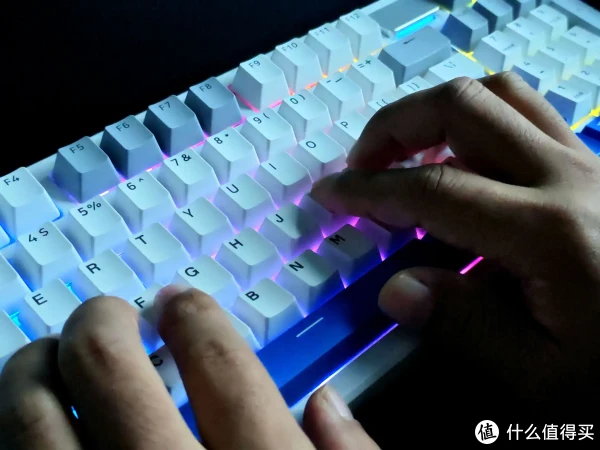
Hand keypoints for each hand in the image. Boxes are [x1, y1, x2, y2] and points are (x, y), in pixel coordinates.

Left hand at [0, 288, 379, 448]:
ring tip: (43, 361)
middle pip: (105, 367)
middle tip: (106, 315)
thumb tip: (326, 404)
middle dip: (100, 323)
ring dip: (30, 373)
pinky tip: (31, 427)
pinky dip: (15, 436)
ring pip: (31, 421)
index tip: (179, 304)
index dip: (192, 317)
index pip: (217, 358)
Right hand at [311, 73, 599, 410]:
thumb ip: (467, 327)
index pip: (433, 189)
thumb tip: (398, 291)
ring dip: (439, 113)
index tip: (332, 194)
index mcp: (551, 233)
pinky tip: (465, 164)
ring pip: (501, 95)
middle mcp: (570, 179)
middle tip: (364, 163)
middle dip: (395, 126)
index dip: (370, 188)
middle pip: (463, 107)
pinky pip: (530, 115)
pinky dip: (480, 123)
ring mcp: (589, 164)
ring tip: (408, 152)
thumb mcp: (547, 378)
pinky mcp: (598, 168)